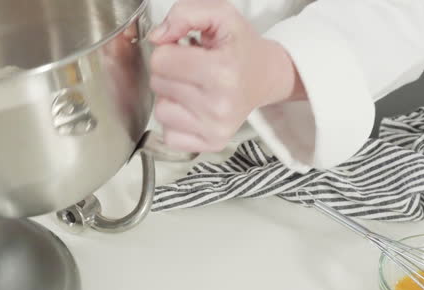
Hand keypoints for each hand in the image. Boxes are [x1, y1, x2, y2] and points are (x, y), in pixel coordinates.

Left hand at [148, 0, 304, 151]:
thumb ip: (185, 13)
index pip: (161, 60)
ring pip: (160, 111)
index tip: (186, 51)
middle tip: (192, 69)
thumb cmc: (241, 48)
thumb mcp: (220, 16)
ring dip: (170, 98)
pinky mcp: (213, 143)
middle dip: (169, 72)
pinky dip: (175, 122)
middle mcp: (219, 104)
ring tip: (192, 88)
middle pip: (157, 84)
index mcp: (222, 70)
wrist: (265, 76)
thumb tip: (157, 37)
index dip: (169, 50)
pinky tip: (192, 109)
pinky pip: (169, 136)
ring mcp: (216, 128)